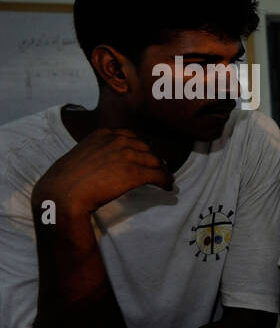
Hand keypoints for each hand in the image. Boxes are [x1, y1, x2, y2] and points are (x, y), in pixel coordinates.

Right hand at [31, 127, 173, 216]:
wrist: (63, 192)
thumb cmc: (67, 178)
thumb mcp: (82, 154)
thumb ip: (98, 152)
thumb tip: (112, 162)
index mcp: (104, 134)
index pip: (132, 137)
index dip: (141, 148)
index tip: (144, 156)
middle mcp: (118, 141)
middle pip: (146, 149)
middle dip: (153, 159)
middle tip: (158, 169)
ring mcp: (128, 156)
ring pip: (155, 161)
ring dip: (162, 171)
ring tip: (166, 179)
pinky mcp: (135, 173)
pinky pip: (159, 176)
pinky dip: (166, 181)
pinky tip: (168, 187)